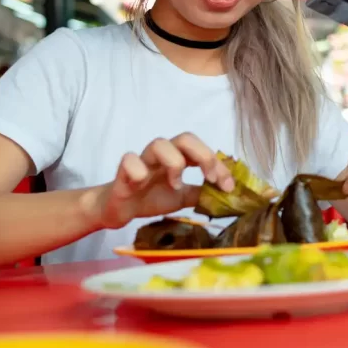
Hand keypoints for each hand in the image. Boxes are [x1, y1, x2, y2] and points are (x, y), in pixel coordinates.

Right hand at [91, 133, 233, 229]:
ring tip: (176, 185)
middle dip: (203, 155)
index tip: (228, 186)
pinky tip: (143, 184)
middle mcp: (162, 155)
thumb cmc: (150, 197)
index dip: (219, 165)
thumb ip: (201, 193)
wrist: (118, 209)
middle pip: (185, 138)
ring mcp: (143, 161)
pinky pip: (129, 160)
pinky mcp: (122, 173)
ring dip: (174, 163)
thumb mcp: (182, 197)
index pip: (203, 150)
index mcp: (178, 157)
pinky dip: (139, 170)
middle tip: (210, 179)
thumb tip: (226, 195)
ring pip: (159, 144)